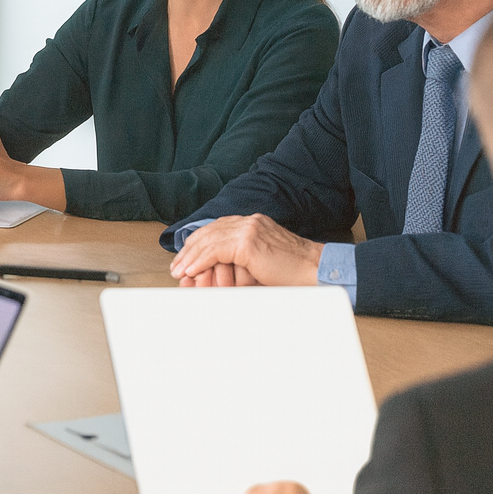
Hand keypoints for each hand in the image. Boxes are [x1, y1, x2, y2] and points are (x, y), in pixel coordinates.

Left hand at [169, 214, 323, 286]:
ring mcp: (249, 229)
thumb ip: (241, 260)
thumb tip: (217, 272)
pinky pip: (214, 251)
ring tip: (180, 272)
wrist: (315, 270)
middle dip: (189, 250)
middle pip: (209, 231)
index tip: (186, 258)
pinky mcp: (248, 243)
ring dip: (190, 258)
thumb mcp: (263, 260)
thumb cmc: (294, 272)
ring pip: (209, 241)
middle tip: (176, 266)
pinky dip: (199, 262)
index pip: (217, 228)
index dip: (198, 243)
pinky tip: (191, 271)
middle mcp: (249, 221)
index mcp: (253, 223)